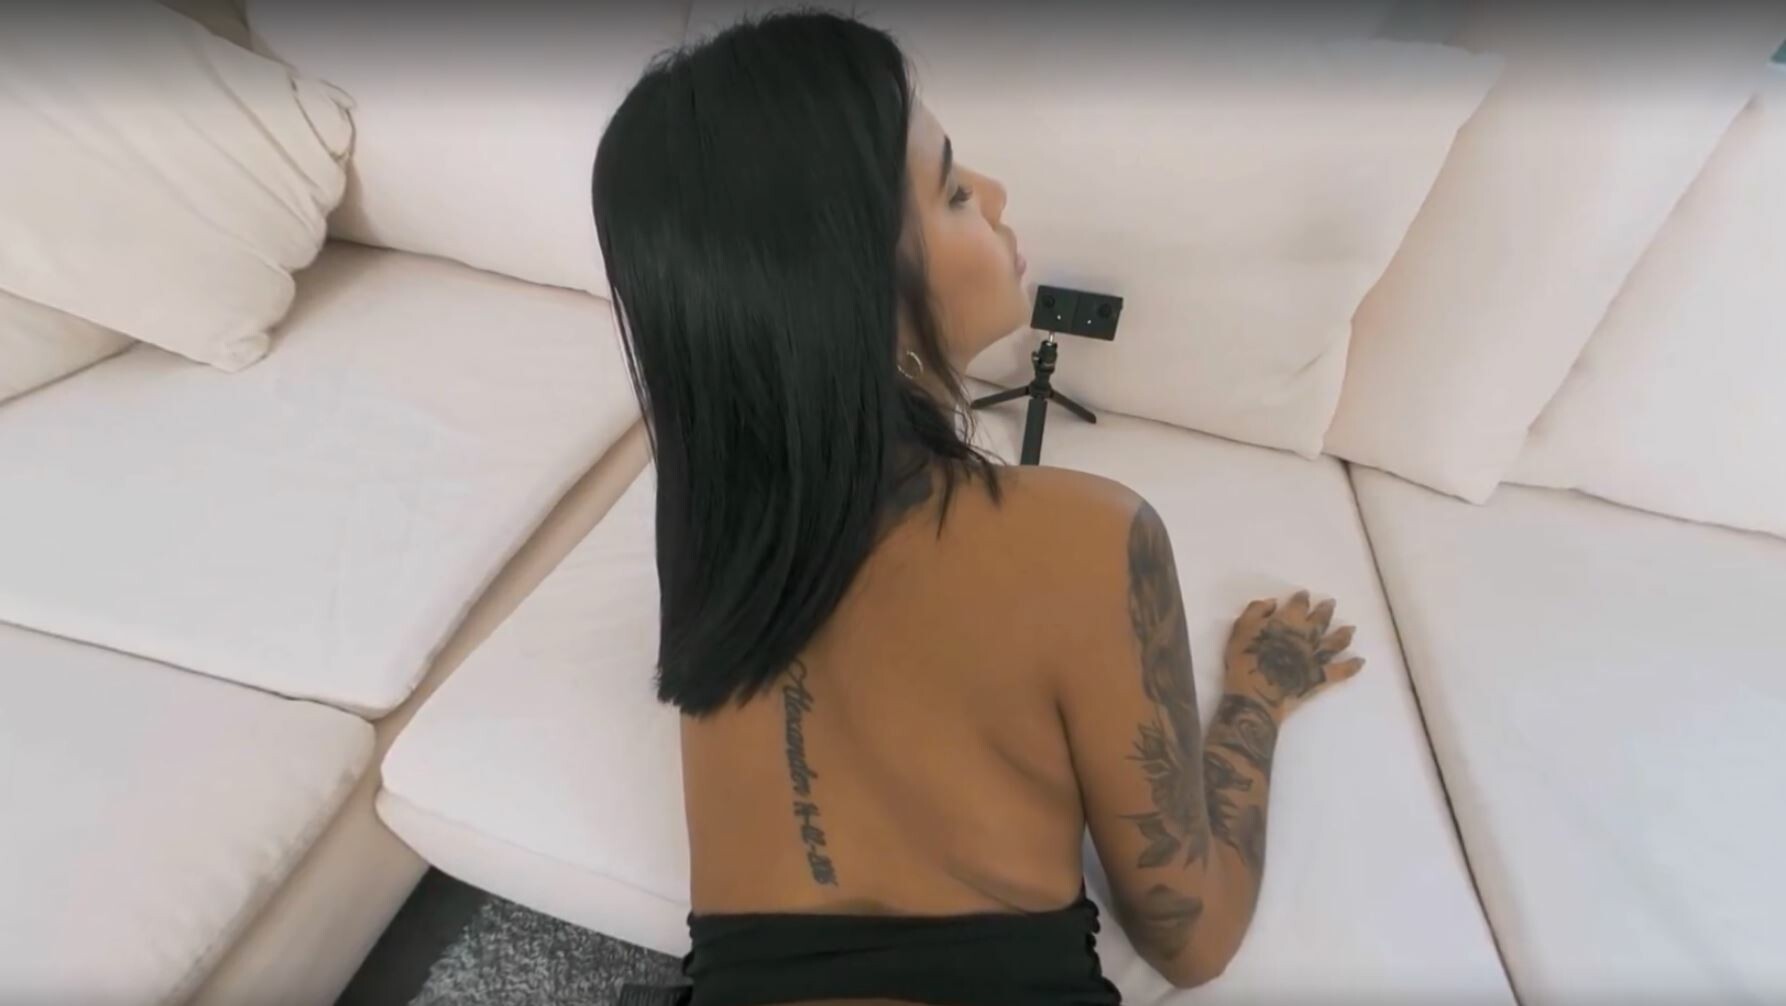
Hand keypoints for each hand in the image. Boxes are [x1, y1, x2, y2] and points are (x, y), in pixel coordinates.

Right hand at [1224, 591, 1363, 719]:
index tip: (1305, 594)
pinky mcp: (1320, 676)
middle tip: (1331, 603)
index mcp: (1288, 622)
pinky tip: (1360, 662)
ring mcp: (1316, 657)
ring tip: (1351, 629)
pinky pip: (1340, 671)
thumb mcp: (1241, 628)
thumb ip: (1257, 611)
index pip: (1299, 605)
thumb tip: (1274, 603)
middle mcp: (1307, 636)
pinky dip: (1351, 666)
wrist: (1255, 692)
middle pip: (1321, 620)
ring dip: (1343, 634)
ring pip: (1335, 642)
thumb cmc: (1244, 659)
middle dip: (1326, 610)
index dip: (1302, 599)